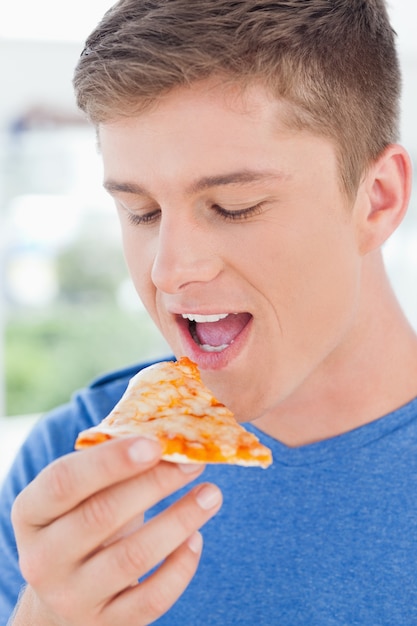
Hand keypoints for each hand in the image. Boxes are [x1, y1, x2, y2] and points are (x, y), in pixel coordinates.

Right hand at [11, 437, 221, 624]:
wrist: (66, 594)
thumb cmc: (82, 523)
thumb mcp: (81, 494)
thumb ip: (110, 466)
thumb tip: (171, 434)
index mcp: (31, 513)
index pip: (64, 481)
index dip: (111, 461)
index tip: (156, 444)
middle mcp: (42, 559)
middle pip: (101, 516)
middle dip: (155, 484)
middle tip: (194, 462)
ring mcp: (72, 597)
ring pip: (132, 558)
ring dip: (179, 520)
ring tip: (211, 494)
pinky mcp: (106, 625)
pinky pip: (151, 599)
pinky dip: (181, 566)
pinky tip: (197, 537)